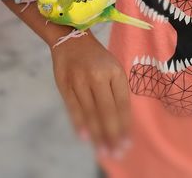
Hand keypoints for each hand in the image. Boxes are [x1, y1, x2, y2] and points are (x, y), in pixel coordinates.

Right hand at [51, 33, 130, 157]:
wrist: (71, 38)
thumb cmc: (97, 57)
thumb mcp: (113, 68)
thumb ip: (117, 91)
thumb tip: (122, 121)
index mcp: (115, 72)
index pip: (122, 104)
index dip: (124, 125)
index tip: (126, 142)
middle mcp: (98, 76)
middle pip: (107, 112)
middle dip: (113, 135)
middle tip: (116, 153)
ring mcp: (80, 81)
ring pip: (90, 113)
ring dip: (97, 134)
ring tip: (103, 150)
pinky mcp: (65, 85)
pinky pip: (73, 108)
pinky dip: (79, 124)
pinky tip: (85, 137)